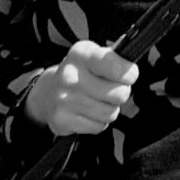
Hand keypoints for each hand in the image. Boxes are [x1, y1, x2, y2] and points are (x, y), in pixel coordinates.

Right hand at [24, 40, 138, 135]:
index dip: (129, 74)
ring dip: (110, 109)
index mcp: (81, 53)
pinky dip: (98, 122)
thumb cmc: (79, 72)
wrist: (47, 92)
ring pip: (110, 112)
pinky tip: (89, 112)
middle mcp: (70, 75)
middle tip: (112, 89)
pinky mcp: (62, 120)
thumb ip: (114, 58)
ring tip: (99, 100)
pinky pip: (98, 127)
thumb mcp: (93, 56)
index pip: (116, 67)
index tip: (129, 76)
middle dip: (121, 93)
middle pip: (119, 93)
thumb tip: (131, 67)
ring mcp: (65, 99)